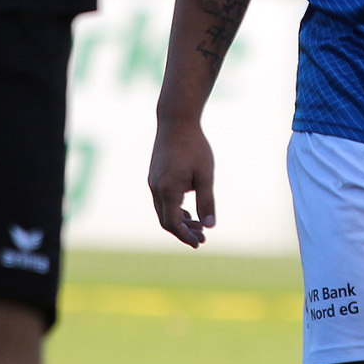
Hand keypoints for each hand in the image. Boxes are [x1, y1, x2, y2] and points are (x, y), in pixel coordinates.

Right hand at [148, 119, 215, 247]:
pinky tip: (188, 211)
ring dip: (180, 221)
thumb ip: (207, 201)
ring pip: (163, 210)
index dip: (185, 235)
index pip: (173, 223)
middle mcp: (156, 188)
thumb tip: (211, 226)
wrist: (176, 121)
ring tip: (198, 226)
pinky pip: (162, 200)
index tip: (199, 242)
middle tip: (202, 238)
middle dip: (184, 231)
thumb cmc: (194, 147)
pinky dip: (174, 209)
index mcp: (168, 190)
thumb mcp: (205, 175)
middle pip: (166, 220)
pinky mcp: (155, 176)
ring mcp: (153, 182)